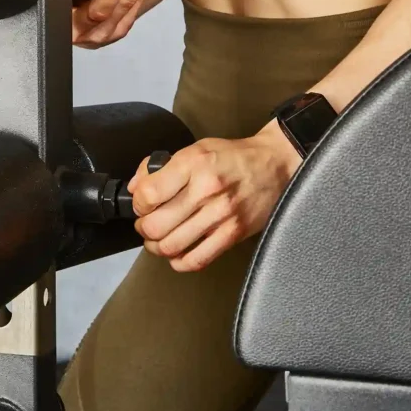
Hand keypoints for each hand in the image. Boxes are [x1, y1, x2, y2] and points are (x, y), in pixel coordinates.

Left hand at [127, 123, 301, 271]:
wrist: (274, 164)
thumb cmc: (233, 157)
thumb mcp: (194, 149)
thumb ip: (160, 166)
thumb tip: (135, 187)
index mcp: (193, 164)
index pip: (148, 195)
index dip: (137, 204)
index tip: (140, 204)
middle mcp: (206, 190)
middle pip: (156, 225)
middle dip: (142, 228)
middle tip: (145, 223)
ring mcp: (221, 215)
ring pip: (171, 245)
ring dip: (156, 246)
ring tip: (157, 238)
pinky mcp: (233, 234)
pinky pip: (196, 260)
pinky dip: (179, 261)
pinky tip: (176, 253)